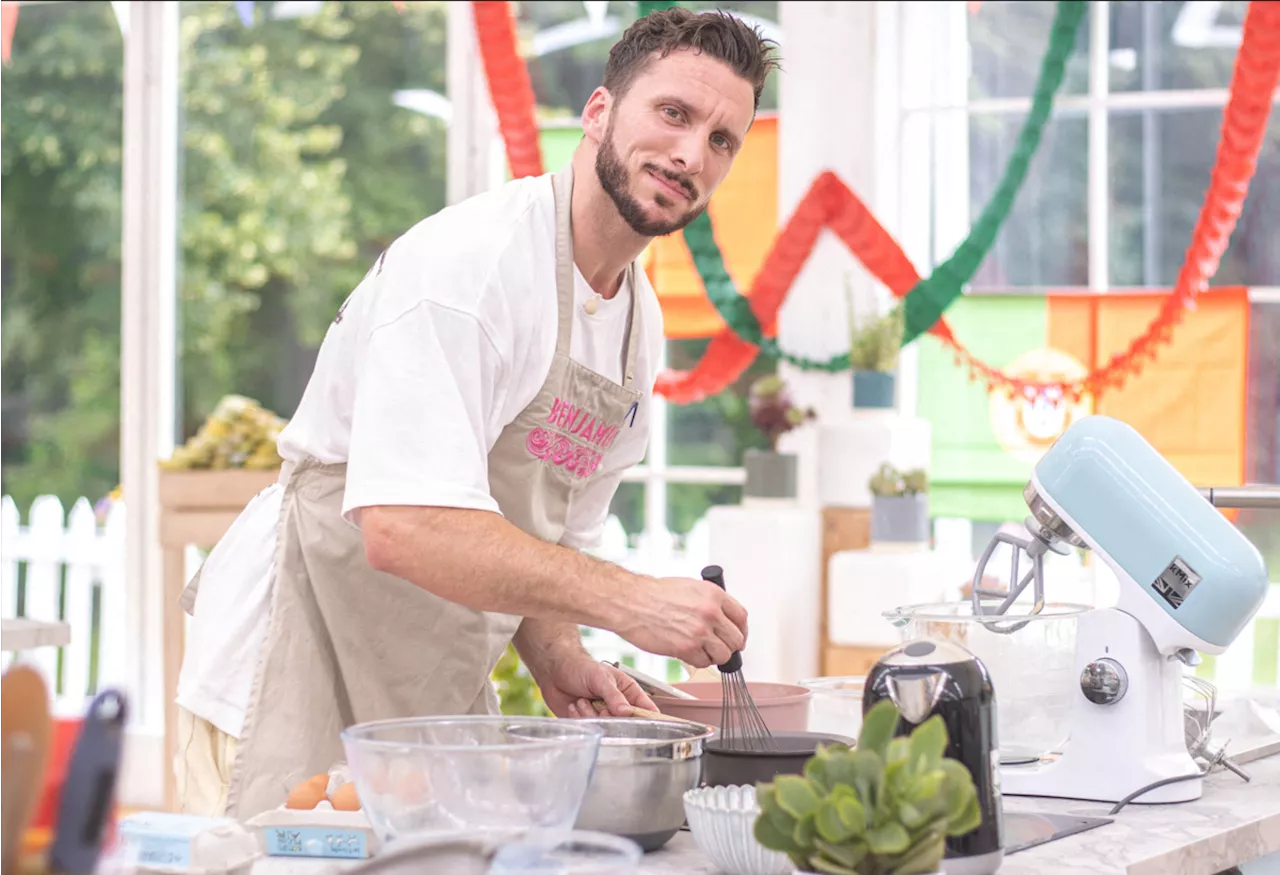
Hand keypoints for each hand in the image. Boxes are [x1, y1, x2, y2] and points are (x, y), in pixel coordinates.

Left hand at [532, 654, 657, 718]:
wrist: (555, 670)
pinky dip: (579, 717)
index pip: (646, 709)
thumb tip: (626, 712)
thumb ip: (614, 695)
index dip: (649, 718)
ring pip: (605, 728)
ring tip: (583, 700)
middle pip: (625, 724)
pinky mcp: (587, 722)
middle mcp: (617, 706)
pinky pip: (588, 729)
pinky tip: (575, 705)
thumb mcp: (600, 678)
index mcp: (628, 692)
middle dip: (609, 716)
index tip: (646, 726)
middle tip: (600, 707)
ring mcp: (602, 715)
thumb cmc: (581, 667)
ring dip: (590, 714)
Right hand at [613, 577, 747, 668]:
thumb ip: (710, 602)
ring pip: (723, 654)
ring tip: (703, 650)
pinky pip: (704, 663)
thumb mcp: (690, 587)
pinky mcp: (686, 648)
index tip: (738, 635)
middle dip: (730, 646)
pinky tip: (689, 652)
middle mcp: (710, 613)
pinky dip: (699, 661)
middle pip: (736, 639)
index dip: (741, 630)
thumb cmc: (654, 594)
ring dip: (715, 655)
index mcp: (713, 595)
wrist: (631, 602)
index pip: (741, 617)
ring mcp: (699, 632)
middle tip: (721, 647)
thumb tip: (724, 618)